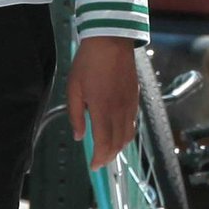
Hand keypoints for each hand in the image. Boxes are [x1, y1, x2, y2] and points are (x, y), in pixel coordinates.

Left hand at [67, 38, 138, 170]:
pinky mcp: (135, 99)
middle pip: (117, 144)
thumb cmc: (87, 64)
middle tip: (99, 162)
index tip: (93, 166)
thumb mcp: (73, 89)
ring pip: (128, 136)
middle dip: (108, 157)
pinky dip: (126, 135)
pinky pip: (133, 124)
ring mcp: (129, 106)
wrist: (111, 42)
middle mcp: (119, 112)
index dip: (99, 158)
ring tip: (108, 151)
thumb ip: (76, 115)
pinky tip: (118, 135)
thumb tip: (78, 136)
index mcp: (102, 110)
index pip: (103, 143)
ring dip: (118, 148)